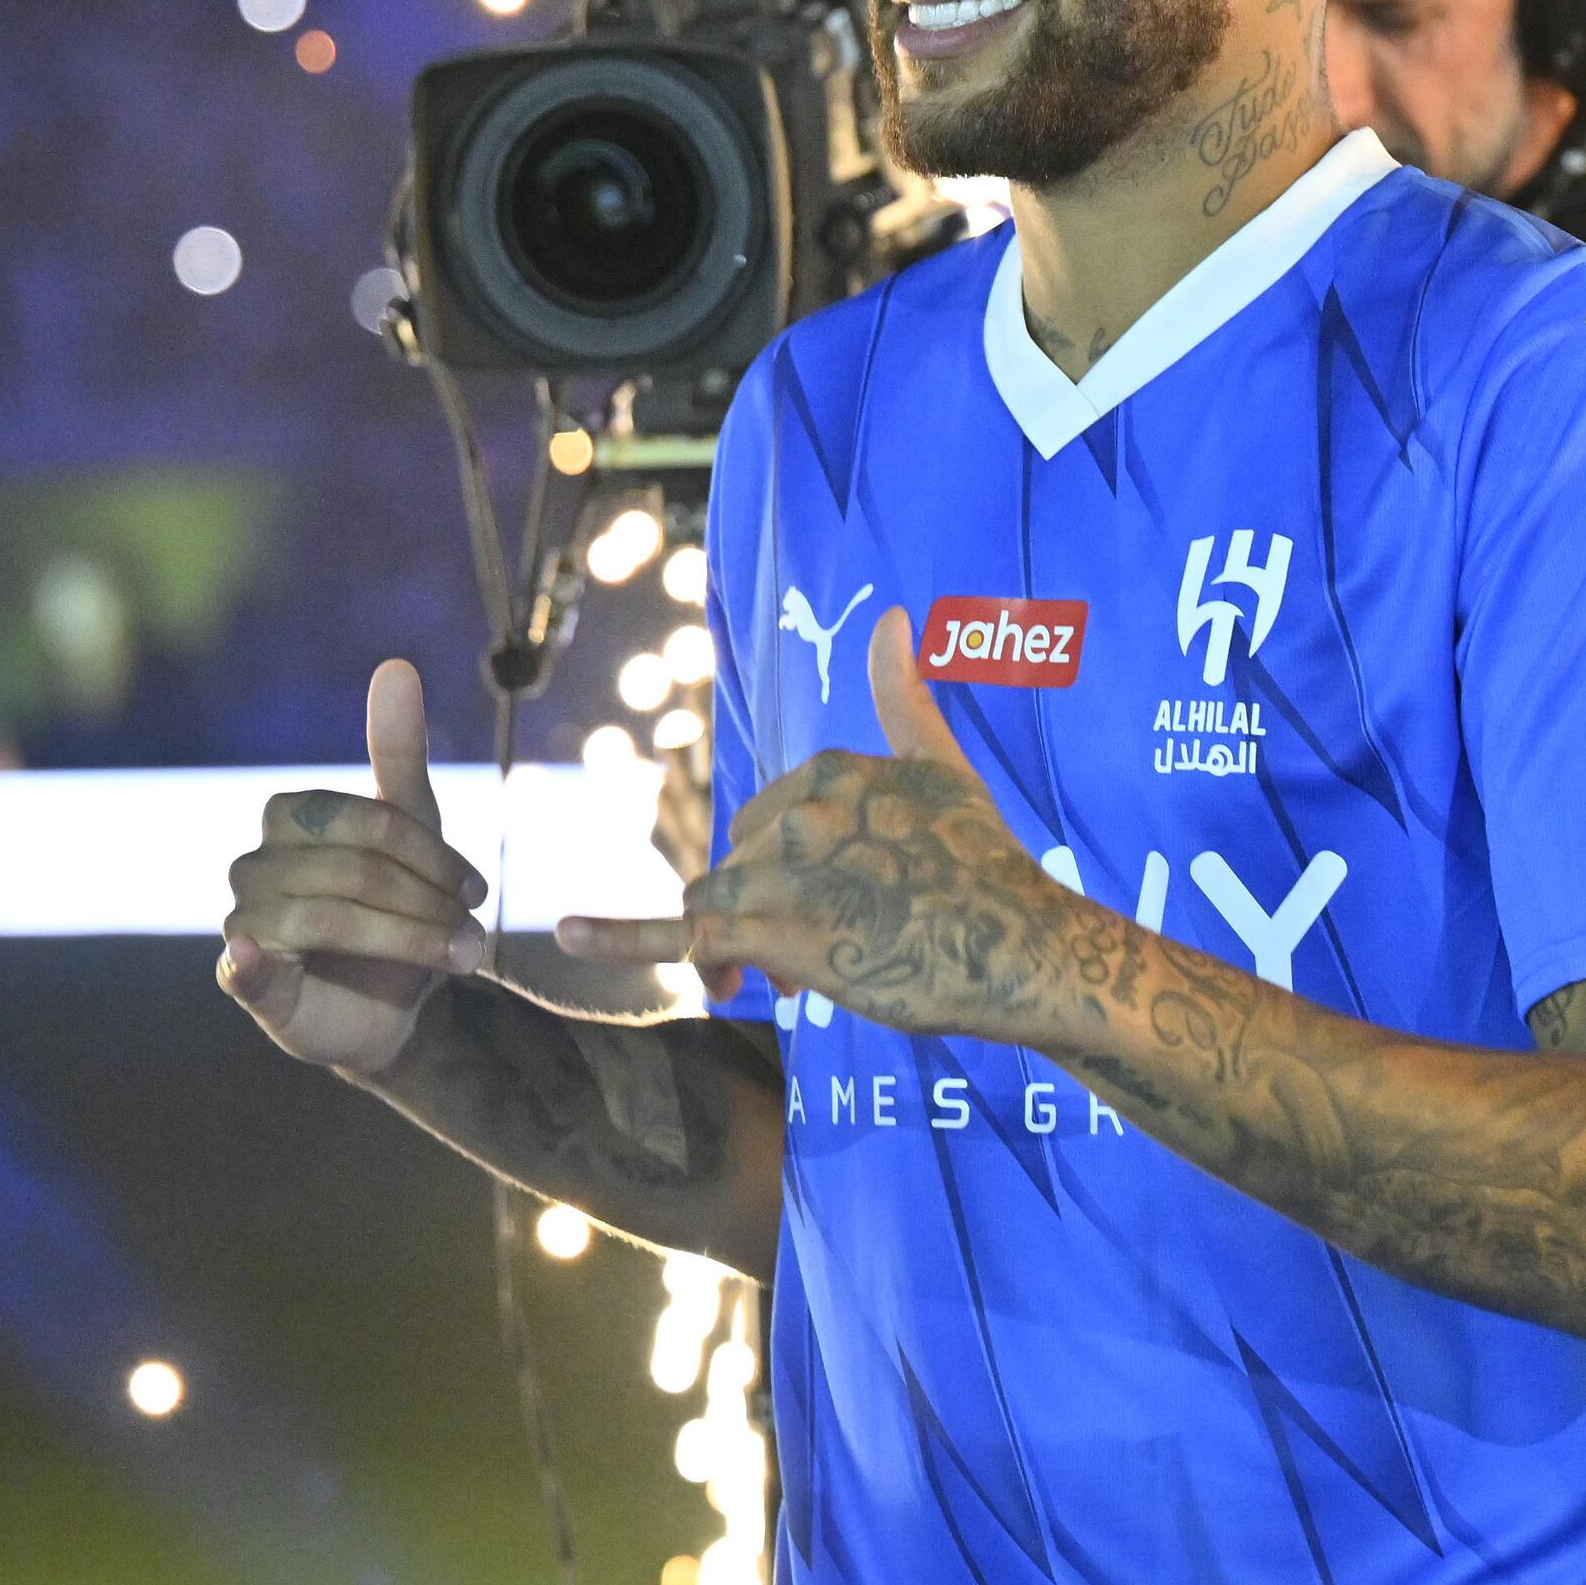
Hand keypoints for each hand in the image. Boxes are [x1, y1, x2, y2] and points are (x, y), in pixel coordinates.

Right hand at [219, 659, 490, 1077]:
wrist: (395, 1002)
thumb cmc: (398, 905)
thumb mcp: (410, 826)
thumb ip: (399, 750)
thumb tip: (396, 665)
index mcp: (288, 817)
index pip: (366, 821)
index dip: (431, 855)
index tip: (477, 891)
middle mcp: (253, 865)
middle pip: (352, 870)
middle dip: (425, 902)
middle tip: (476, 937)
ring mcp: (244, 924)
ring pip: (328, 920)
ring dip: (407, 940)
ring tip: (458, 958)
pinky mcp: (247, 984)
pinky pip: (240, 969)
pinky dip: (245, 963)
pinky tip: (253, 958)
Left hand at [559, 610, 1089, 1040]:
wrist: (1016, 948)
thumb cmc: (984, 864)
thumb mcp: (944, 765)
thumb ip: (905, 695)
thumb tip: (890, 614)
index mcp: (826, 770)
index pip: (774, 823)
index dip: (804, 871)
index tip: (858, 900)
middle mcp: (795, 812)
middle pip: (743, 867)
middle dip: (778, 910)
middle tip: (850, 946)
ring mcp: (780, 872)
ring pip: (719, 906)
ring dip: (749, 942)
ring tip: (818, 970)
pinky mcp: (769, 932)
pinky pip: (682, 936)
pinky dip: (619, 936)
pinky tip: (569, 933)